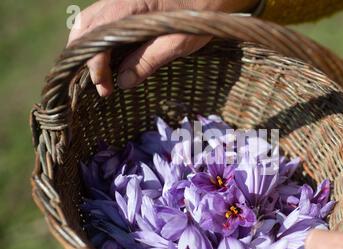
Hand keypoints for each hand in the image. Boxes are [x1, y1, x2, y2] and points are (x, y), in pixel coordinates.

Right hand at [67, 0, 258, 95]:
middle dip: (84, 57)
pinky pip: (100, 18)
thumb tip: (124, 82)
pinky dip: (95, 37)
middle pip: (85, 26)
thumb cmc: (199, 16)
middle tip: (97, 84)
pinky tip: (104, 54)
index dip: (96, 65)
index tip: (104, 88)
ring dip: (85, 46)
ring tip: (95, 72)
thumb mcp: (177, 43)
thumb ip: (149, 60)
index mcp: (129, 7)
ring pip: (88, 20)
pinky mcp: (126, 3)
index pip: (99, 38)